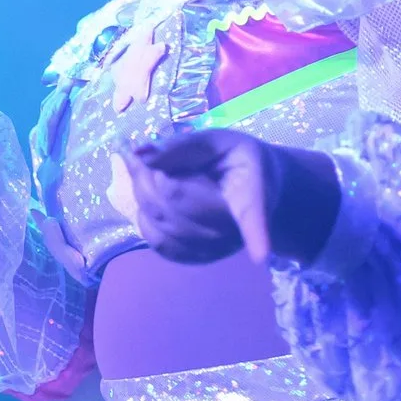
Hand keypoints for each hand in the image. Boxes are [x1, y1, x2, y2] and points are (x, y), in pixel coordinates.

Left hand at [124, 129, 283, 264]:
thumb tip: (139, 153)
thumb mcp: (218, 142)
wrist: (256, 190)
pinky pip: (157, 240)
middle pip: (173, 200)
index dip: (257, 234)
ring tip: (149, 171)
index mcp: (251, 195)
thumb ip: (182, 146)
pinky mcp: (196, 258)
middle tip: (147, 155)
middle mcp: (235, 229)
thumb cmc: (235, 161)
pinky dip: (144, 216)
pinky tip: (152, 197)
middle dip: (149, 173)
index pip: (252, 215)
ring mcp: (215, 249)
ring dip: (141, 192)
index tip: (261, 255)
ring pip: (158, 220)